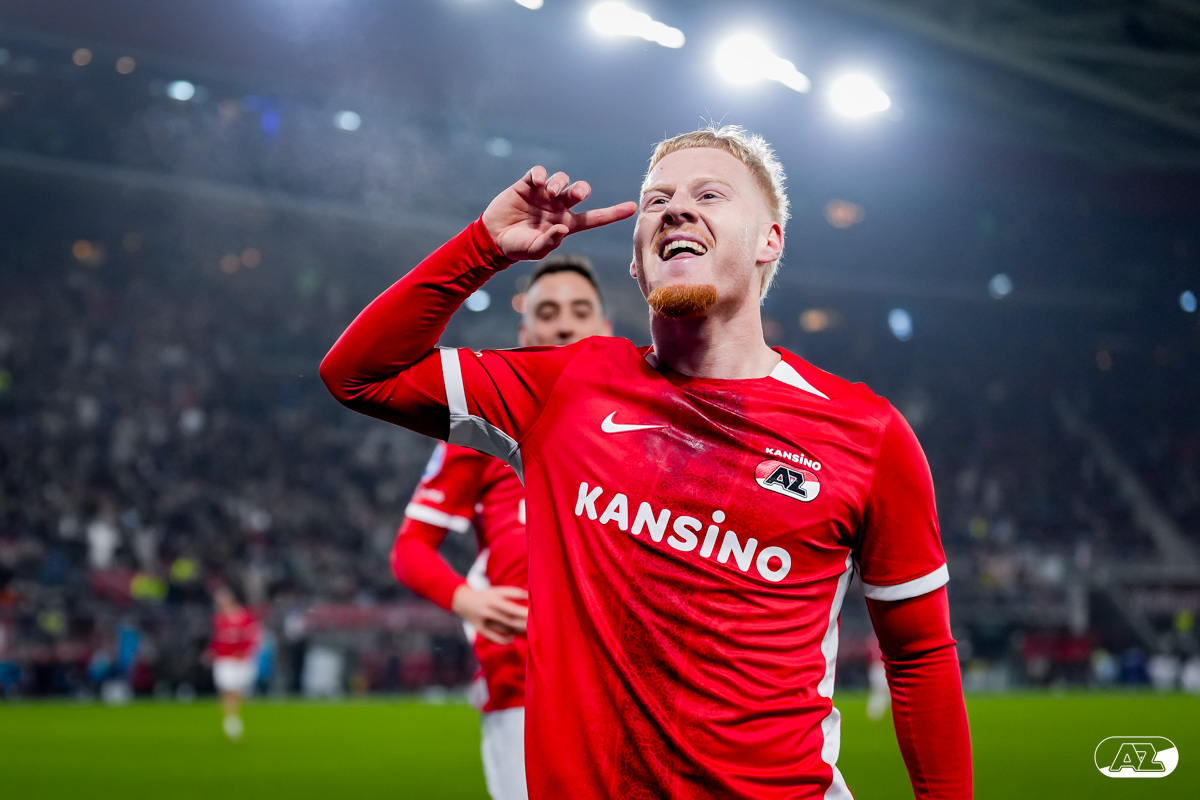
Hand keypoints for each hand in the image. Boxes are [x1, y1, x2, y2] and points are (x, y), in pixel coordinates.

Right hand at [451, 584, 528, 645]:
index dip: (525, 610)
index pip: (513, 606)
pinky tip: (513, 636)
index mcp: (494, 598)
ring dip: (518, 629)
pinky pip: (496, 637)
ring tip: (527, 628)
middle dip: (525, 622)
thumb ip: (513, 593)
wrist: (463, 601)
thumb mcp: (497, 590)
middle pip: (511, 619)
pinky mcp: (481, 630)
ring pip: (505, 628)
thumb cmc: (485, 595)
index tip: (535, 612)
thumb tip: (530, 596)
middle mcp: (489, 610)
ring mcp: (484, 621)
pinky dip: (506, 639)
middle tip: (536, 623)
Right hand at [482, 166, 636, 260]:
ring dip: (560, 182)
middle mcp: (559, 207)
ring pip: (562, 179)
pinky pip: (540, 172)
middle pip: (580, 192)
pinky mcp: (528, 185)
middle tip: (570, 196)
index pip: (594, 218)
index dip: (613, 213)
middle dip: (580, 190)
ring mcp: (544, 194)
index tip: (632, 208)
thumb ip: (550, 242)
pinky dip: (541, 174)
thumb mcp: (534, 250)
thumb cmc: (517, 247)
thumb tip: (562, 228)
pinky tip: (537, 183)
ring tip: (549, 192)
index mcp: (566, 224)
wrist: (493, 238)